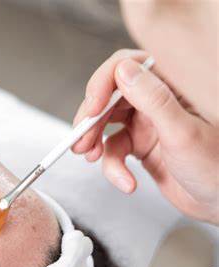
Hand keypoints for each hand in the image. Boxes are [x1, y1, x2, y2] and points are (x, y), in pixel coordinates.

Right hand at [72, 49, 218, 223]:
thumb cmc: (217, 168)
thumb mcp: (183, 132)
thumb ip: (154, 99)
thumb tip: (124, 71)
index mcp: (173, 85)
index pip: (127, 66)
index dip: (103, 84)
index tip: (92, 107)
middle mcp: (157, 99)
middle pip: (109, 97)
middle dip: (91, 119)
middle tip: (80, 139)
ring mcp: (147, 122)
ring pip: (106, 123)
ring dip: (94, 141)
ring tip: (89, 156)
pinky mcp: (140, 144)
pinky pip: (114, 150)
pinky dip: (113, 167)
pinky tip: (124, 180)